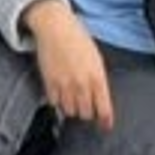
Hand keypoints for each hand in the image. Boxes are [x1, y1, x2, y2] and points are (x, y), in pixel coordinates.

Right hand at [25, 0, 112, 131]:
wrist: (56, 28)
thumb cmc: (79, 41)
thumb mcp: (96, 60)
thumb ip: (99, 81)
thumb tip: (100, 99)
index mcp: (97, 78)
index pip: (103, 109)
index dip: (105, 121)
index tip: (105, 126)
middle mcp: (82, 84)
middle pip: (86, 114)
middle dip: (87, 113)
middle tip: (86, 108)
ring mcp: (64, 84)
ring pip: (70, 110)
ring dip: (72, 108)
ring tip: (72, 100)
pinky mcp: (49, 82)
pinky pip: (54, 102)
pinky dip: (57, 101)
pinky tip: (60, 93)